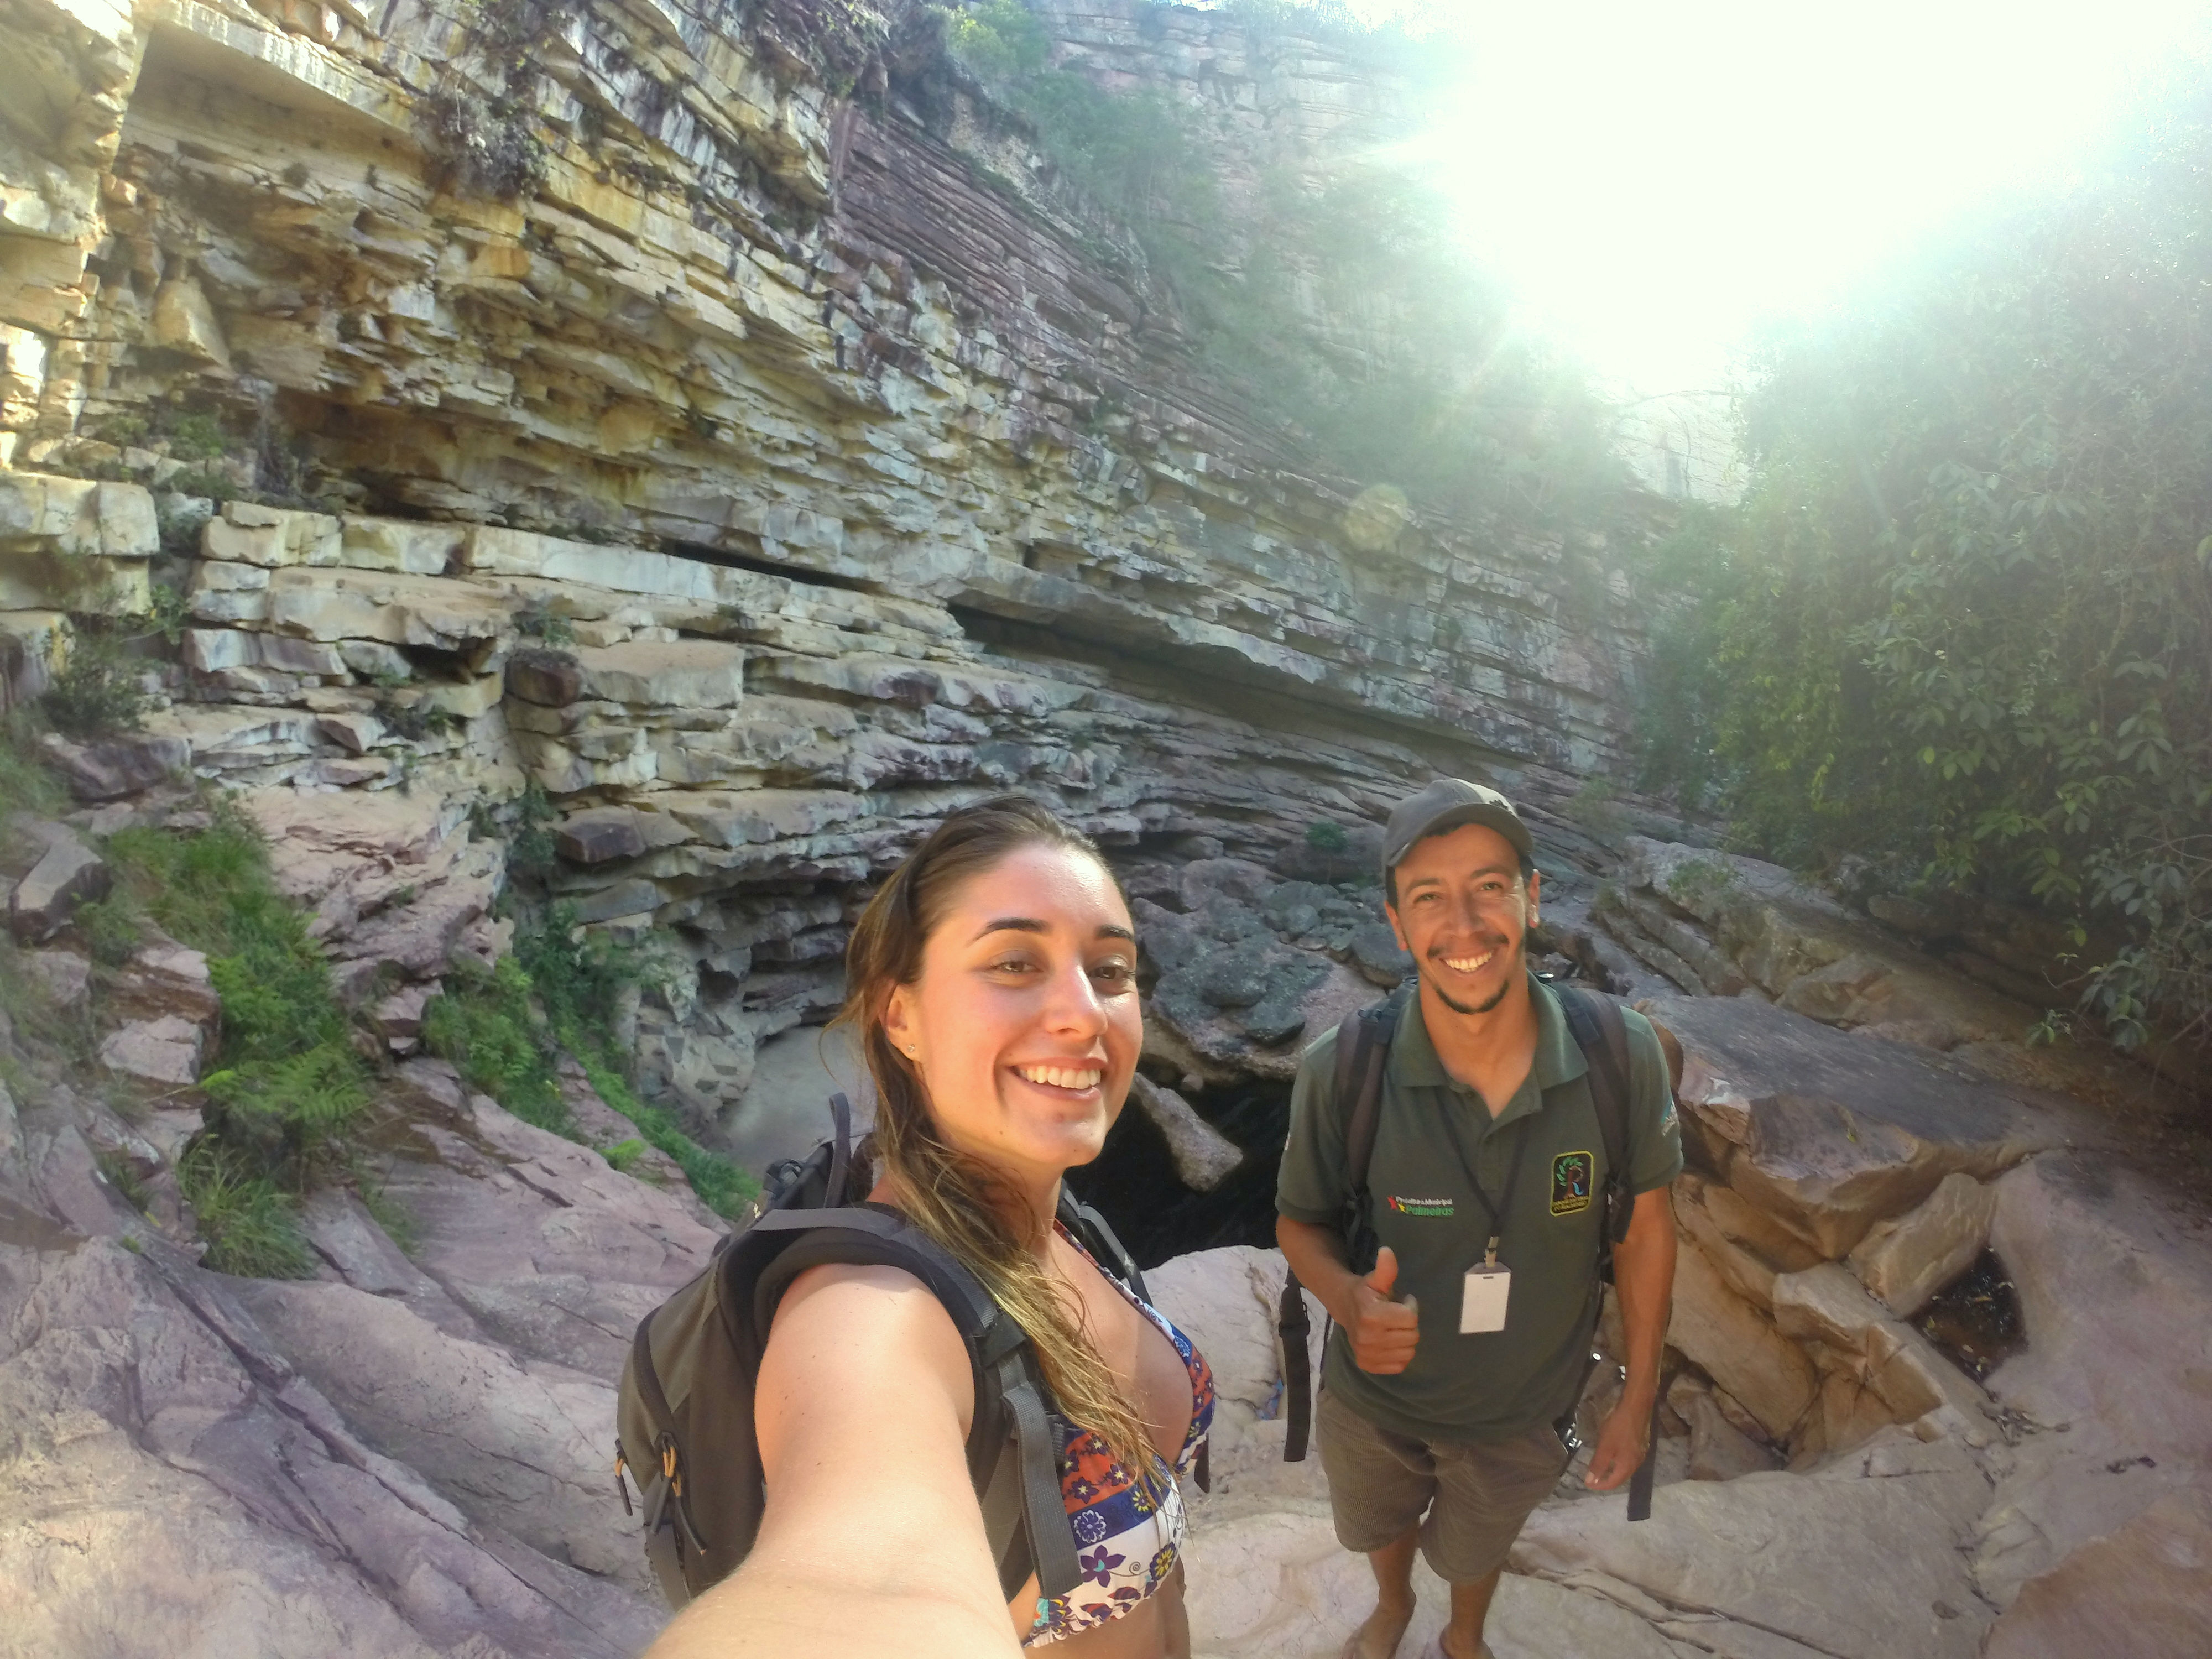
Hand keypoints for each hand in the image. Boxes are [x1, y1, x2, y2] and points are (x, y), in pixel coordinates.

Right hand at [1347, 1247, 1419, 1374]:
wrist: (1343, 1307)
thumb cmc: (1365, 1292)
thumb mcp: (1376, 1279)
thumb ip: (1385, 1269)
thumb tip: (1387, 1251)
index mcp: (1371, 1316)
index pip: (1411, 1318)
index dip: (1409, 1307)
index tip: (1400, 1301)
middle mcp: (1368, 1339)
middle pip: (1413, 1337)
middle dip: (1408, 1324)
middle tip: (1396, 1316)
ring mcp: (1367, 1355)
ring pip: (1409, 1353)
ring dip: (1405, 1340)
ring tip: (1393, 1328)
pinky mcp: (1368, 1366)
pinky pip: (1400, 1365)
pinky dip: (1398, 1354)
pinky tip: (1389, 1342)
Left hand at [1582, 1392, 1653, 1490]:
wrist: (1636, 1407)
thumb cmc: (1619, 1427)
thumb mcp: (1605, 1446)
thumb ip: (1598, 1464)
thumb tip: (1590, 1481)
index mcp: (1628, 1466)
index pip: (1613, 1483)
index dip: (1599, 1485)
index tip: (1587, 1483)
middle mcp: (1637, 1463)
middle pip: (1620, 1477)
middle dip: (1606, 1480)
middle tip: (1593, 1478)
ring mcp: (1640, 1453)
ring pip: (1625, 1468)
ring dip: (1612, 1471)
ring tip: (1601, 1469)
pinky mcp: (1641, 1444)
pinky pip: (1627, 1459)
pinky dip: (1617, 1462)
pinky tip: (1612, 1456)